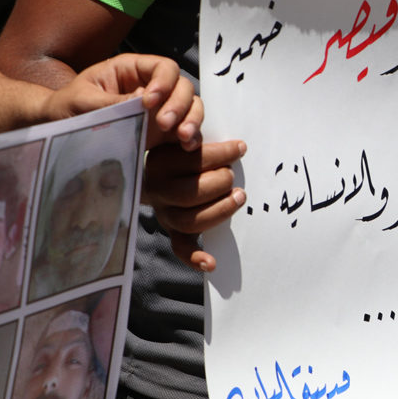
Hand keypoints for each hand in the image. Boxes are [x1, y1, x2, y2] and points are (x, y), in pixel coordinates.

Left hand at [45, 53, 201, 149]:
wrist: (58, 128)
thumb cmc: (67, 106)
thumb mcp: (83, 101)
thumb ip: (113, 101)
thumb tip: (143, 102)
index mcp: (132, 70)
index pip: (163, 67)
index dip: (164, 82)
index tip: (150, 101)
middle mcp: (151, 86)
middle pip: (183, 87)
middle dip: (179, 105)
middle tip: (165, 124)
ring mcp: (160, 109)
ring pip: (190, 107)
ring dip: (191, 120)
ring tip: (182, 137)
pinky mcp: (162, 131)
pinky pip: (186, 129)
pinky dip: (192, 137)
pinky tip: (188, 146)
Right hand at [144, 140, 247, 270]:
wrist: (157, 172)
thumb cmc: (184, 151)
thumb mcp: (185, 138)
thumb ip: (199, 135)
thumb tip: (233, 146)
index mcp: (159, 163)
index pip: (191, 160)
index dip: (220, 154)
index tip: (241, 148)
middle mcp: (157, 190)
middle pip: (189, 194)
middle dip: (219, 183)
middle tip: (233, 175)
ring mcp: (164, 213)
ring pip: (190, 221)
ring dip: (220, 210)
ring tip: (240, 196)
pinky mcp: (173, 230)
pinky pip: (181, 248)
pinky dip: (195, 258)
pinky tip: (211, 264)